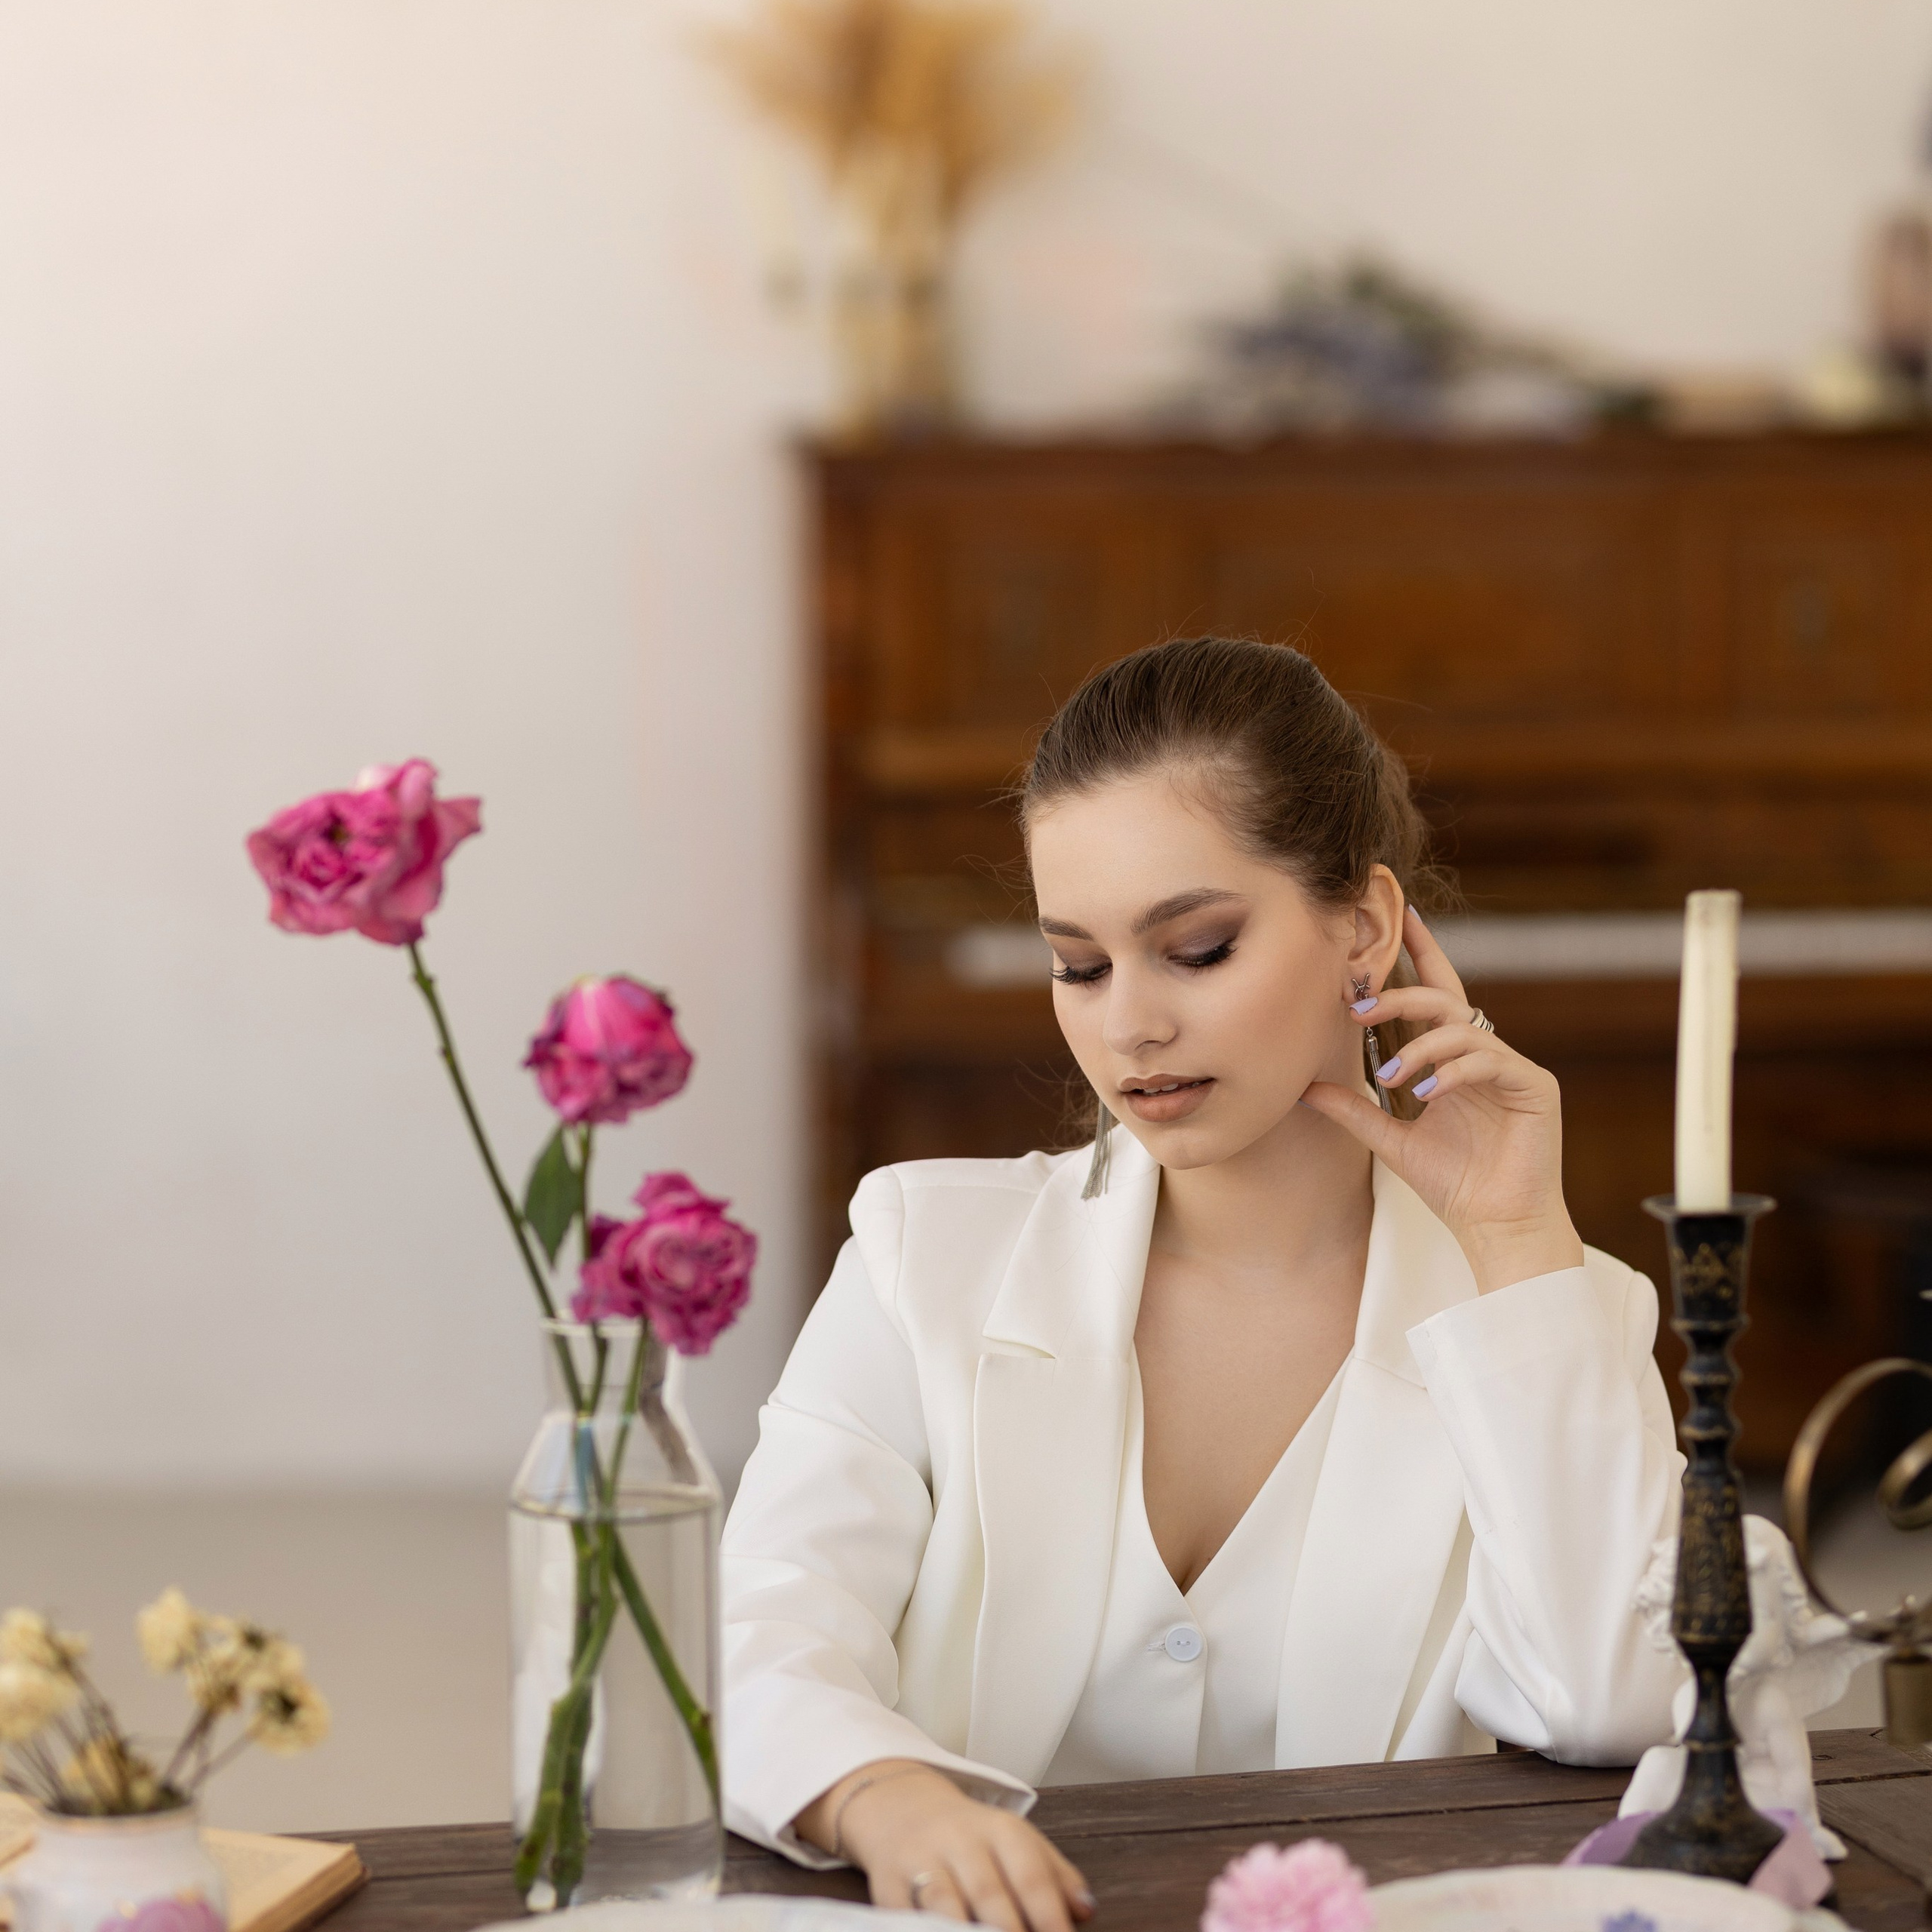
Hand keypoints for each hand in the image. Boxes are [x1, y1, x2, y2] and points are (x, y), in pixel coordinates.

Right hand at [795, 1759, 1092, 1931]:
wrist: (899, 1805)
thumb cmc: (971, 1837)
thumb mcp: (1018, 1842)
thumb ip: (1056, 1876)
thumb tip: (1085, 1911)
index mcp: (1002, 1830)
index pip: (1032, 1876)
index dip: (1050, 1918)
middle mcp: (960, 1841)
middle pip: (990, 1893)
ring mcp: (921, 1861)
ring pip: (945, 1903)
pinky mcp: (887, 1884)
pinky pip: (904, 1914)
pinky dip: (922, 1928)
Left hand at [1301, 906, 1583, 1292]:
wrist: (1496, 1228)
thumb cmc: (1454, 1186)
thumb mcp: (1391, 1140)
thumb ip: (1353, 1110)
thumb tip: (1302, 1088)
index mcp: (1457, 1061)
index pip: (1438, 995)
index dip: (1421, 954)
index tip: (1399, 918)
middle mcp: (1487, 1056)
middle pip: (1445, 1001)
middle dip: (1400, 996)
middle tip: (1359, 1010)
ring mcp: (1514, 1070)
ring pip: (1464, 1028)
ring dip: (1421, 1047)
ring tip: (1393, 1076)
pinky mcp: (1536, 1088)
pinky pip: (1491, 1061)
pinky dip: (1455, 1072)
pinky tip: (1429, 1093)